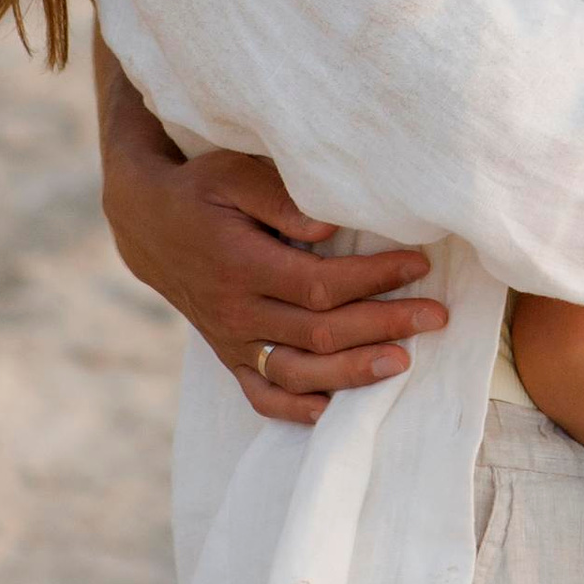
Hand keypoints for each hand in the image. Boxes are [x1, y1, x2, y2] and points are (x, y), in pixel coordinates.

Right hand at [99, 65, 444, 425]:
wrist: (147, 223)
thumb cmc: (202, 189)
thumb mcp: (234, 173)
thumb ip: (281, 198)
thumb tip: (330, 228)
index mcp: (240, 265)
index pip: (319, 285)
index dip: (373, 279)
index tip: (418, 264)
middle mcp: (235, 311)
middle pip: (319, 333)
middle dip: (384, 325)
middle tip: (436, 317)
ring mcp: (230, 340)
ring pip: (296, 373)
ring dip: (353, 373)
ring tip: (404, 363)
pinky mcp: (228, 355)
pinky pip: (261, 396)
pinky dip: (297, 410)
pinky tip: (335, 411)